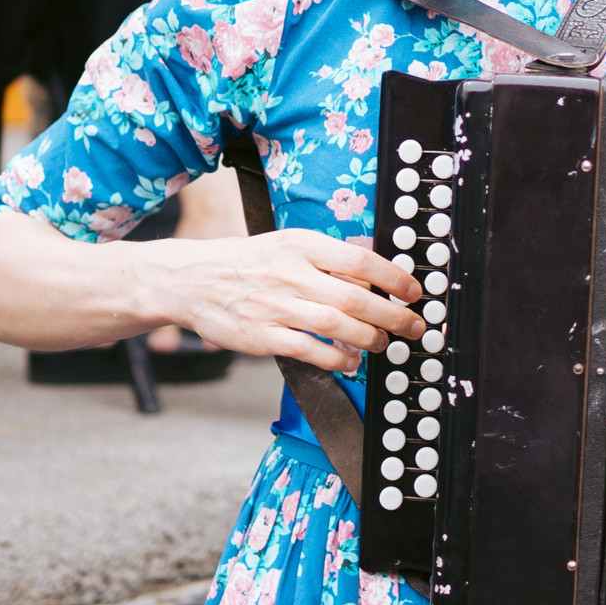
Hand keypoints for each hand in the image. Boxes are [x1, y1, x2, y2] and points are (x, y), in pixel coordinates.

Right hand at [144, 230, 423, 373]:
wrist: (190, 279)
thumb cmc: (247, 262)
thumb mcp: (286, 244)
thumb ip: (327, 257)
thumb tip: (375, 269)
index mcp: (300, 244)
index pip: (360, 259)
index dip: (394, 278)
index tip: (415, 291)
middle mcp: (289, 272)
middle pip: (355, 296)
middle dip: (393, 315)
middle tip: (413, 327)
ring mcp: (274, 305)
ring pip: (336, 324)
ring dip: (369, 338)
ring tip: (384, 345)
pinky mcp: (260, 335)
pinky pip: (309, 350)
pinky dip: (337, 359)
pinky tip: (350, 361)